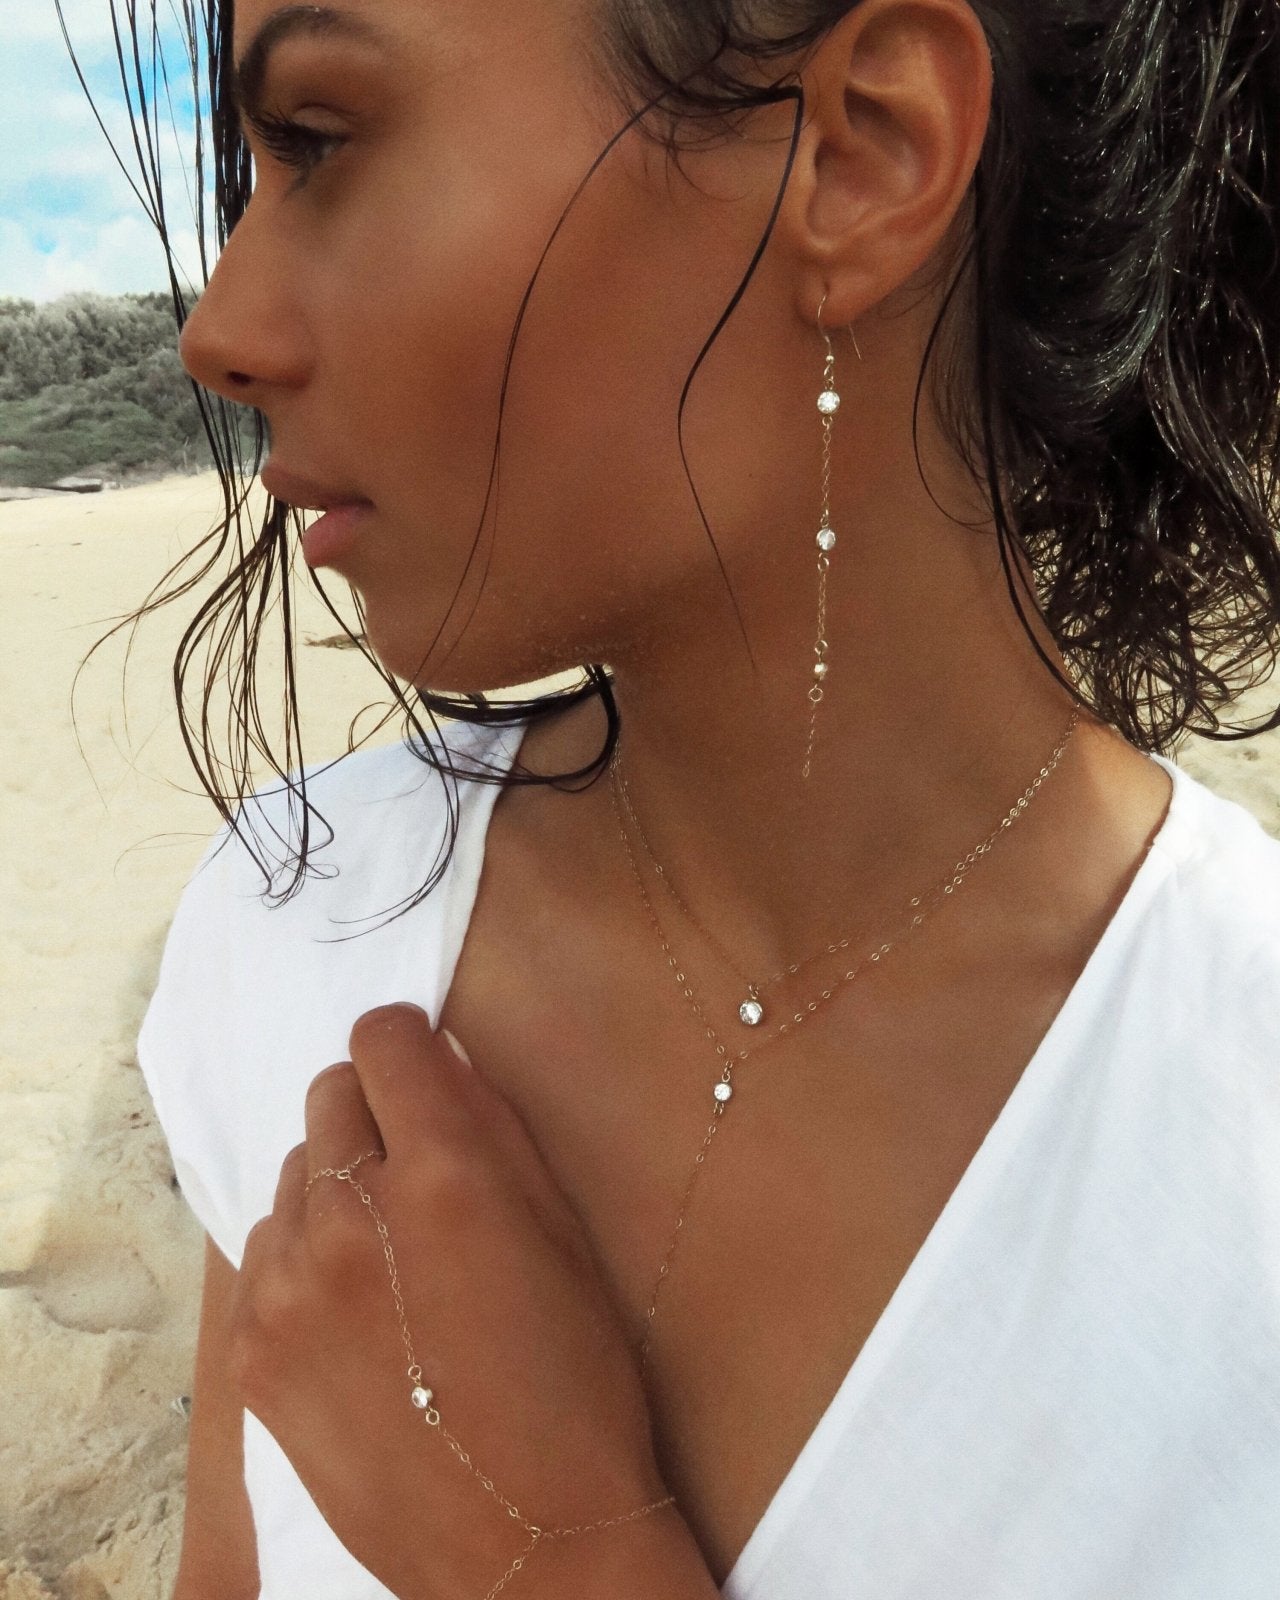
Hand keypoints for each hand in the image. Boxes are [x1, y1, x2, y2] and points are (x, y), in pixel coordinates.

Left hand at [230, 1002, 684, 1599]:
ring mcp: (289, 1287)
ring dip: (337, 1192)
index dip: (406, 1044)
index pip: (383, 1039)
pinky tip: (355, 1315)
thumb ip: (494, 1128)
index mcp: (445, 1174)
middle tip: (416, 1175)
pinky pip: (263, 1255)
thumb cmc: (573, 1382)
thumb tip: (441, 1059)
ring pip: (294, 1177)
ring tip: (390, 1263)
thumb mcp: (561, 1234)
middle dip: (375, 1116)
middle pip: (330, 1097)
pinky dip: (303, 1261)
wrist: (525, 1540)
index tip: (419, 1068)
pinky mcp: (251, 1351)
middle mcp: (351, 1216)